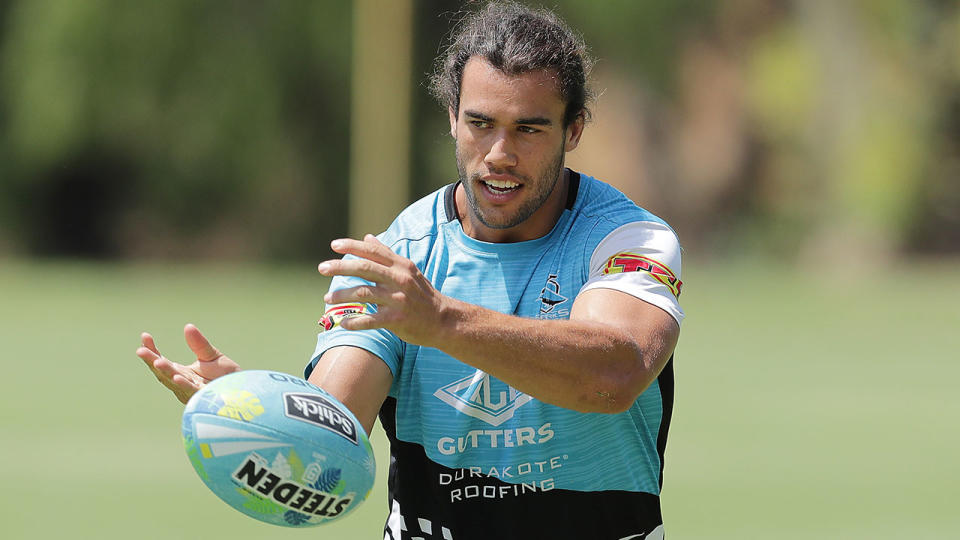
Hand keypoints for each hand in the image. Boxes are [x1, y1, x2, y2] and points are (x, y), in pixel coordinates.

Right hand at [136, 324, 239, 403]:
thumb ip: (199, 344)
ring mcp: (190, 392)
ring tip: (157, 361)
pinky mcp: (202, 399)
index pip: (161, 362)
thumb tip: (188, 326)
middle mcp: (182, 384)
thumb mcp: (211, 356)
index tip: (144, 336)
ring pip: (174, 382)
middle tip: (141, 350)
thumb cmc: (225, 376)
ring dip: (165, 372)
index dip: (151, 350)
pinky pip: (191, 391)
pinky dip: (183, 385)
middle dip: (152, 362)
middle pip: (163, 373)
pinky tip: (176, 377)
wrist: (243, 391)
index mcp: (181, 373)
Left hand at [317, 234, 452, 346]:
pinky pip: (371, 320)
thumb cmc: (422, 294)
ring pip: (364, 293)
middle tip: (322, 268)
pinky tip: (344, 323)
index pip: (374, 251)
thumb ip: (386, 255)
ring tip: (327, 299)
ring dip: (343, 295)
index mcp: (401, 266)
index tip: (334, 245)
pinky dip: (355, 321)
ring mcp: (399, 300)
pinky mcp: (398, 320)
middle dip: (341, 267)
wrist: (443, 320)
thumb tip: (367, 237)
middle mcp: (400, 279)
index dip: (353, 246)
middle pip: (365, 268)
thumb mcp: (408, 270)